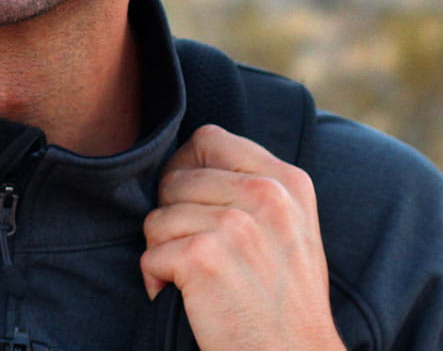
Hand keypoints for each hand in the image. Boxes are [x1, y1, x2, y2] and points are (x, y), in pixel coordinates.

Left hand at [140, 124, 346, 350]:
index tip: (190, 204)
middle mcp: (266, 195)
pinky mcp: (204, 258)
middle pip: (176, 179)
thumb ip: (254, 188)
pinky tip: (186, 299)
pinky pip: (150, 255)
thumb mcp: (291, 229)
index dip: (185, 168)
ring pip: (157, 218)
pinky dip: (158, 282)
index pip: (210, 139)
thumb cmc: (286, 303)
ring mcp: (235, 225)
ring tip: (198, 281)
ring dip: (164, 253)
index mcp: (288, 181)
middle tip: (199, 255)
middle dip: (173, 218)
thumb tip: (189, 161)